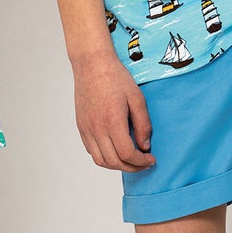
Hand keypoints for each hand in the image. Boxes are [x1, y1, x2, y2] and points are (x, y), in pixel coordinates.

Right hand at [71, 50, 154, 170]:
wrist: (92, 64)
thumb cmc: (115, 77)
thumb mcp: (137, 98)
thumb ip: (143, 124)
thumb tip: (144, 146)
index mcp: (112, 121)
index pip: (127, 154)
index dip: (141, 162)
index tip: (151, 159)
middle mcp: (96, 128)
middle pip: (114, 162)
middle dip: (132, 167)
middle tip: (144, 163)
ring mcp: (86, 129)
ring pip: (100, 160)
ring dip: (117, 165)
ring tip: (130, 160)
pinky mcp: (81, 127)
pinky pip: (92, 151)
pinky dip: (105, 157)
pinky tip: (115, 149)